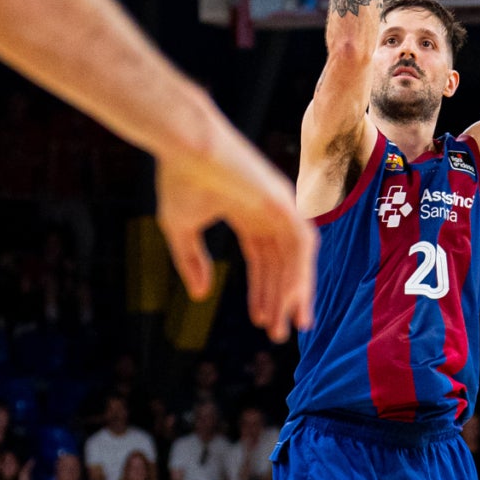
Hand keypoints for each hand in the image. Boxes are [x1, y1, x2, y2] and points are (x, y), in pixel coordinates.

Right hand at [154, 125, 314, 341]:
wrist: (185, 145)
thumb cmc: (178, 178)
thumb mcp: (179, 228)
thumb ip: (192, 261)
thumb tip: (200, 296)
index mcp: (246, 213)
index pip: (262, 259)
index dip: (262, 291)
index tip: (260, 321)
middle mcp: (267, 211)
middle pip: (282, 263)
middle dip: (281, 299)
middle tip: (279, 334)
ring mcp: (279, 205)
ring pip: (296, 258)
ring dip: (294, 292)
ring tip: (289, 324)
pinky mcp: (285, 201)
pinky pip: (301, 244)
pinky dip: (300, 273)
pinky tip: (293, 299)